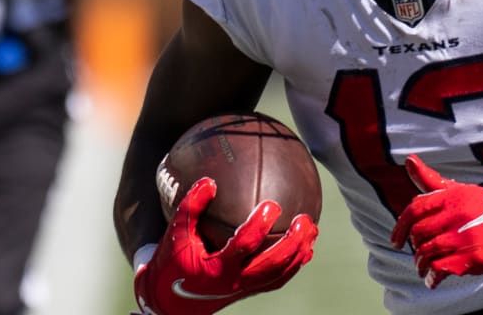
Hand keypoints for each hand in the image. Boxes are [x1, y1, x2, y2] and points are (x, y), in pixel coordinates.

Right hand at [134, 178, 317, 314]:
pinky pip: (276, 280)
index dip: (259, 226)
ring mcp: (243, 289)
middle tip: (305, 220)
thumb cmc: (172, 262)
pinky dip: (293, 265)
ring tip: (313, 230)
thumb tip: (209, 181)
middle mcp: (234, 282)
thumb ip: (191, 207)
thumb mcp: (175, 234)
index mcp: (216, 268)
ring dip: (298, 254)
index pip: (244, 246)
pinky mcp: (248, 291)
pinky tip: (305, 248)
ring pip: (278, 275)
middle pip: (271, 265)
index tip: (272, 205)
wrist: (169, 301)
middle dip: (292, 243)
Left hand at [390, 155, 482, 288]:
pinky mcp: (470, 257)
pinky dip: (432, 276)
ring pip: (426, 252)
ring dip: (420, 264)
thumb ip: (432, 181)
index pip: (416, 209)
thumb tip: (409, 160)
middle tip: (417, 251)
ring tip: (423, 268)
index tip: (396, 240)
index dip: (401, 226)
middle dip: (414, 245)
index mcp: (454, 196)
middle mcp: (457, 215)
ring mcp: (463, 237)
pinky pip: (439, 268)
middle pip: (419, 233)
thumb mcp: (462, 191)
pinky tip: (432, 279)